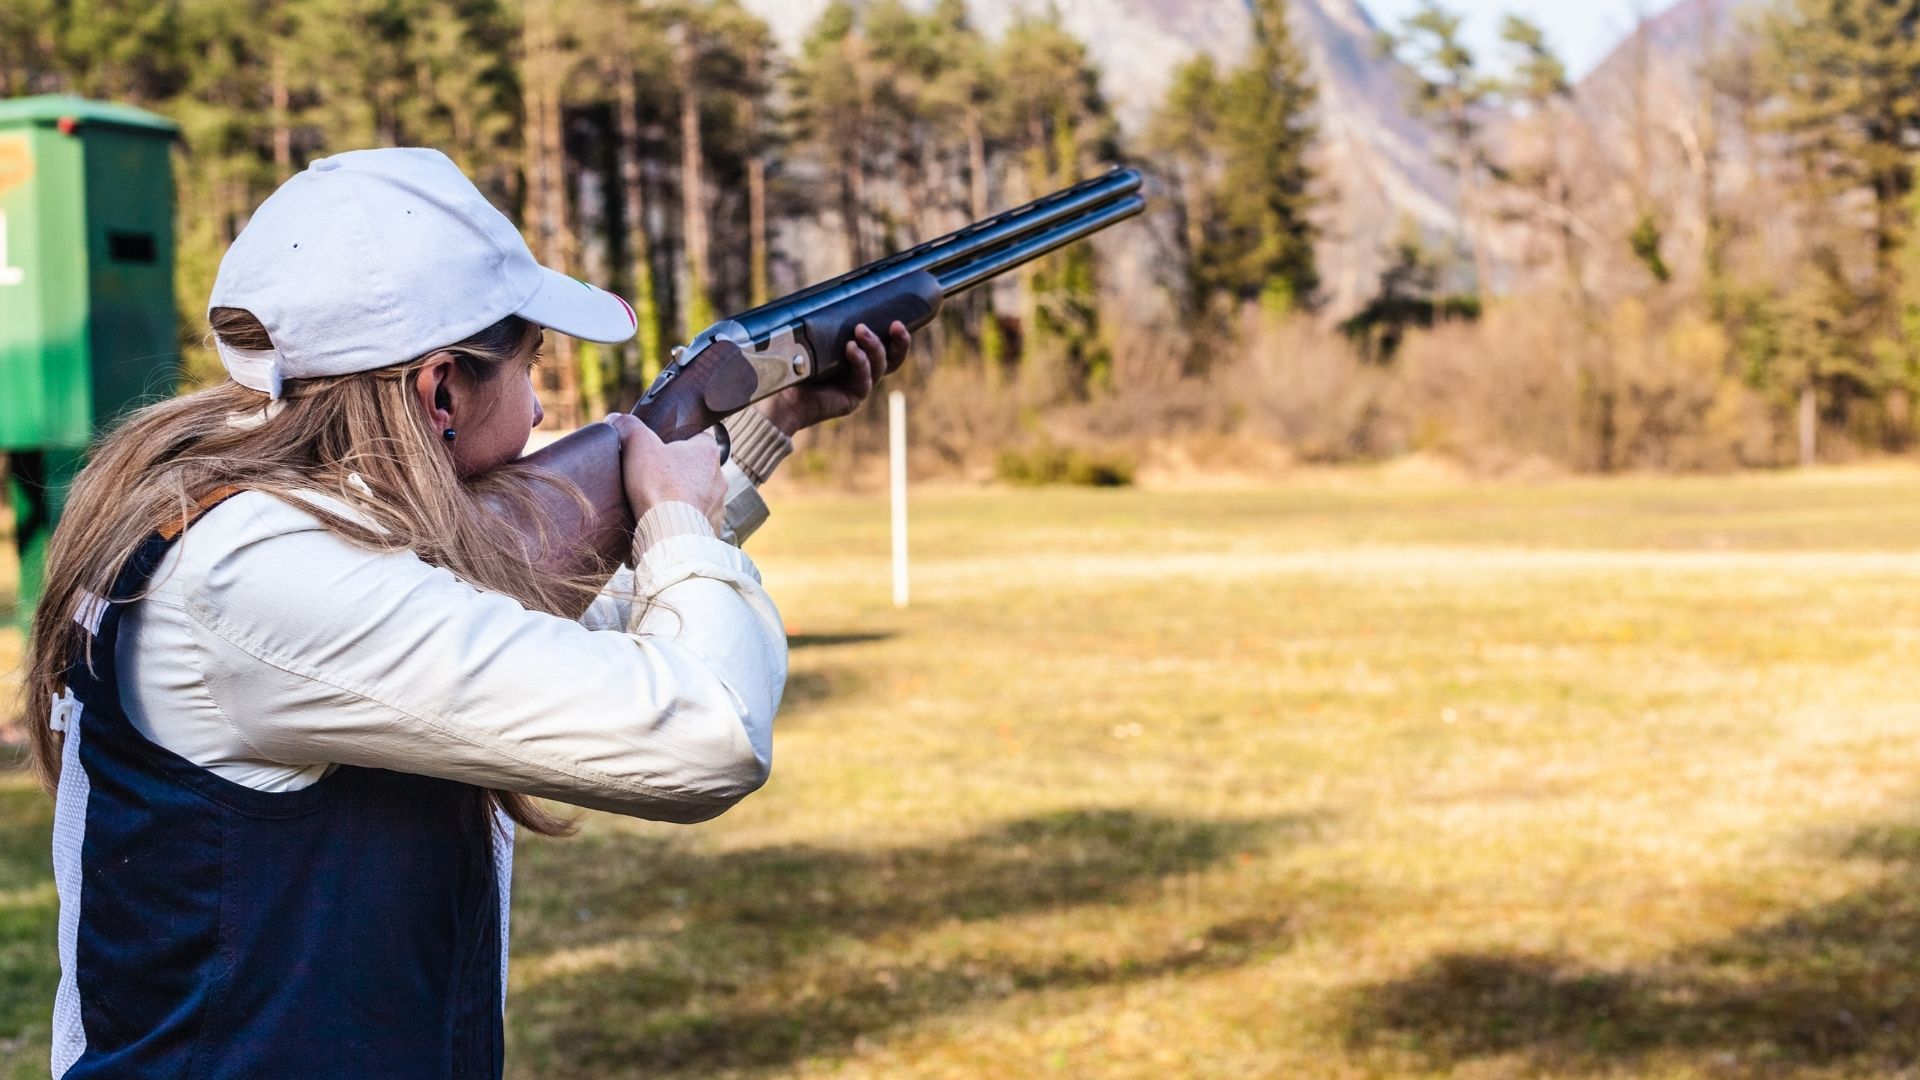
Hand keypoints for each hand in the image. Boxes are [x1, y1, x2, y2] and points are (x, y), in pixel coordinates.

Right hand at [604, 413, 726, 523]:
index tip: (659, 448)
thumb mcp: (638, 445)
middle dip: (678, 471)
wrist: (671, 533)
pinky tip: (666, 521)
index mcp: (708, 452)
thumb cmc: (659, 487)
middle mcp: (719, 477)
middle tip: (654, 476)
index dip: (677, 440)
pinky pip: (698, 519)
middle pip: (697, 467)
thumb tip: (616, 419)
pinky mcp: (712, 528)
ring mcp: (718, 505)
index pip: (698, 437)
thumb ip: (629, 427)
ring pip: (700, 494)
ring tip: (658, 501)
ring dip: (683, 496)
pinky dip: (684, 519)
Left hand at [759, 320, 911, 434]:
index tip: (899, 318)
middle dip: (900, 342)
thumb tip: (837, 290)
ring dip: (874, 346)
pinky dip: (860, 362)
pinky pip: (864, 380)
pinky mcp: (852, 398)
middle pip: (893, 359)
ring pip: (880, 366)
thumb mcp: (815, 334)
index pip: (887, 344)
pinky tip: (851, 349)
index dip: (898, 334)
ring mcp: (859, 385)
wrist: (781, 392)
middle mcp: (863, 371)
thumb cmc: (793, 361)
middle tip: (896, 325)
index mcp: (859, 355)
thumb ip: (829, 319)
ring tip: (861, 330)